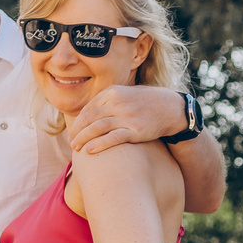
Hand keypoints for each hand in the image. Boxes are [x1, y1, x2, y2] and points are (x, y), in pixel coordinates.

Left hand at [66, 85, 186, 154]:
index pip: (89, 108)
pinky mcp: (136, 130)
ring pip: (97, 128)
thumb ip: (109, 101)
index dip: (78, 121)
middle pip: (89, 118)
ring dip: (83, 138)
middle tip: (71, 142)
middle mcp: (118, 102)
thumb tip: (90, 113)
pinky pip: (113, 138)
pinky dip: (99, 144)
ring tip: (76, 148)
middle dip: (77, 131)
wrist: (171, 108)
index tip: (73, 132)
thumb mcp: (126, 94)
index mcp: (113, 92)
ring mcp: (127, 116)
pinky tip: (90, 151)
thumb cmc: (147, 103)